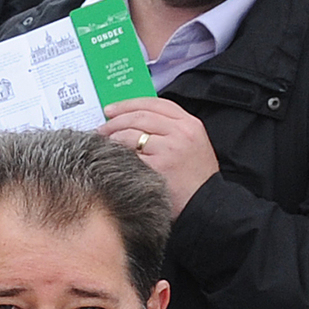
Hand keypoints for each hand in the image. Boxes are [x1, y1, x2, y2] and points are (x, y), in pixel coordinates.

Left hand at [97, 96, 220, 212]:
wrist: (206, 204)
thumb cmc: (195, 178)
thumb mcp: (192, 144)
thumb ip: (170, 129)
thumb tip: (134, 121)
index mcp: (190, 124)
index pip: (155, 104)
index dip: (128, 104)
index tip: (111, 109)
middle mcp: (181, 132)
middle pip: (140, 116)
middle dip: (115, 121)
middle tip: (101, 128)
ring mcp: (170, 148)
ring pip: (131, 133)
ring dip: (112, 137)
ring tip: (104, 143)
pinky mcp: (159, 166)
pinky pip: (130, 154)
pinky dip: (117, 153)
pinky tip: (111, 158)